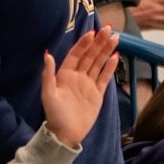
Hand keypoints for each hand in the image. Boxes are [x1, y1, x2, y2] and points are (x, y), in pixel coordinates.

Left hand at [41, 27, 118, 146]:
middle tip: (109, 29)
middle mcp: (78, 76)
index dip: (84, 43)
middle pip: (90, 55)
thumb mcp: (48, 95)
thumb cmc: (55, 115)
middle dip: (99, 42)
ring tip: (116, 38)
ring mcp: (88, 84)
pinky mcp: (97, 93)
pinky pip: (105, 77)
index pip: (77, 54)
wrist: (66, 135)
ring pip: (99, 63)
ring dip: (106, 50)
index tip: (93, 33)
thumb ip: (48, 75)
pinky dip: (110, 66)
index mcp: (65, 74)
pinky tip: (116, 56)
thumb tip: (47, 54)